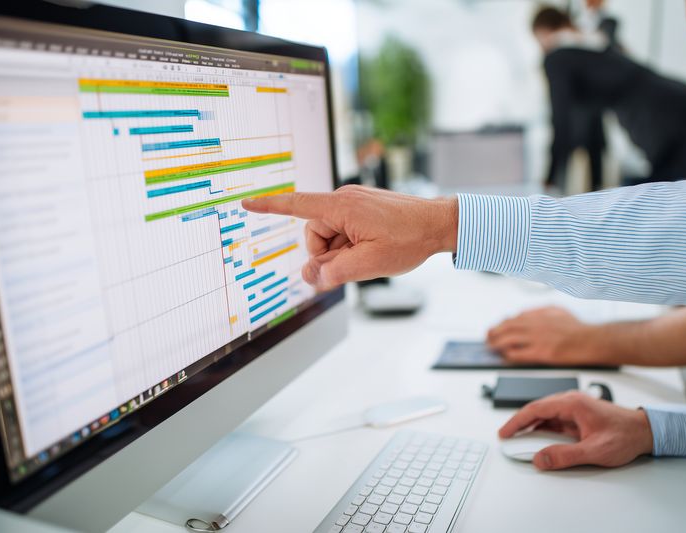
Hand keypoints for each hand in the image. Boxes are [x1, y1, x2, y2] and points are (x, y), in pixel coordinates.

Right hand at [242, 185, 457, 289]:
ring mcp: (354, 204)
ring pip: (329, 236)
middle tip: (352, 264)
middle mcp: (344, 200)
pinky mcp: (363, 209)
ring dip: (341, 252)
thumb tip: (309, 276)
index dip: (268, 207)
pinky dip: (350, 245)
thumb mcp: (369, 264)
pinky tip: (371, 250)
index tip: (246, 203)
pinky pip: (343, 231)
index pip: (295, 206)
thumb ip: (334, 272)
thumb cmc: (409, 240)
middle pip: (314, 234)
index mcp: (341, 207)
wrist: (440, 224)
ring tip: (368, 256)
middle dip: (326, 254)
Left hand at [487, 306, 597, 363]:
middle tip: (488, 338)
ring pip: (509, 340)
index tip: (496, 328)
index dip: (501, 324)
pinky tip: (504, 356)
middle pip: (507, 328)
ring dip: (497, 343)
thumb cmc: (577, 328)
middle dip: (494, 333)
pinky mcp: (542, 353)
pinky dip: (508, 354)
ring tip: (491, 347)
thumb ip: (539, 310)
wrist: (591, 340)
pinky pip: (519, 354)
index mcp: (539, 315)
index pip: (512, 319)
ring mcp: (538, 339)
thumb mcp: (557, 310)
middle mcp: (536, 325)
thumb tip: (522, 314)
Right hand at [498, 392, 653, 469]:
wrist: (645, 431)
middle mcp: (571, 400)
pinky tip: (538, 434)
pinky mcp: (579, 413)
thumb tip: (540, 459)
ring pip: (545, 412)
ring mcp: (575, 406)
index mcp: (572, 404)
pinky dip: (542, 425)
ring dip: (531, 423)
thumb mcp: (594, 451)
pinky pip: (554, 417)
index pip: (535, 409)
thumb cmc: (625, 435)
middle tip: (506, 434)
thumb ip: (565, 456)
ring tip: (518, 435)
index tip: (505, 432)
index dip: (516, 421)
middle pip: (537, 408)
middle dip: (519, 422)